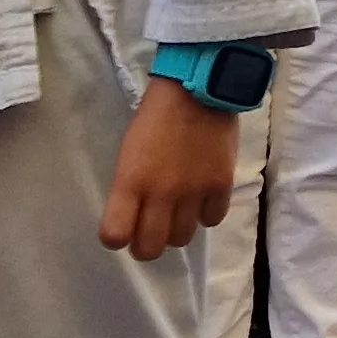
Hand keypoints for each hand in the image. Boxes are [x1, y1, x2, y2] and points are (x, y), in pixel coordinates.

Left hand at [99, 77, 237, 258]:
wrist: (197, 89)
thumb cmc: (155, 117)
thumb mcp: (129, 152)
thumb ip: (130, 187)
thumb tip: (136, 216)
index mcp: (130, 181)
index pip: (115, 235)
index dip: (116, 238)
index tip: (122, 229)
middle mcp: (160, 193)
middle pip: (150, 248)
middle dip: (145, 245)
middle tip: (149, 231)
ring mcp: (193, 192)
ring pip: (182, 238)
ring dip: (177, 229)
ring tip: (178, 211)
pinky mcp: (221, 185)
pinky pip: (212, 220)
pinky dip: (206, 214)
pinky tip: (202, 199)